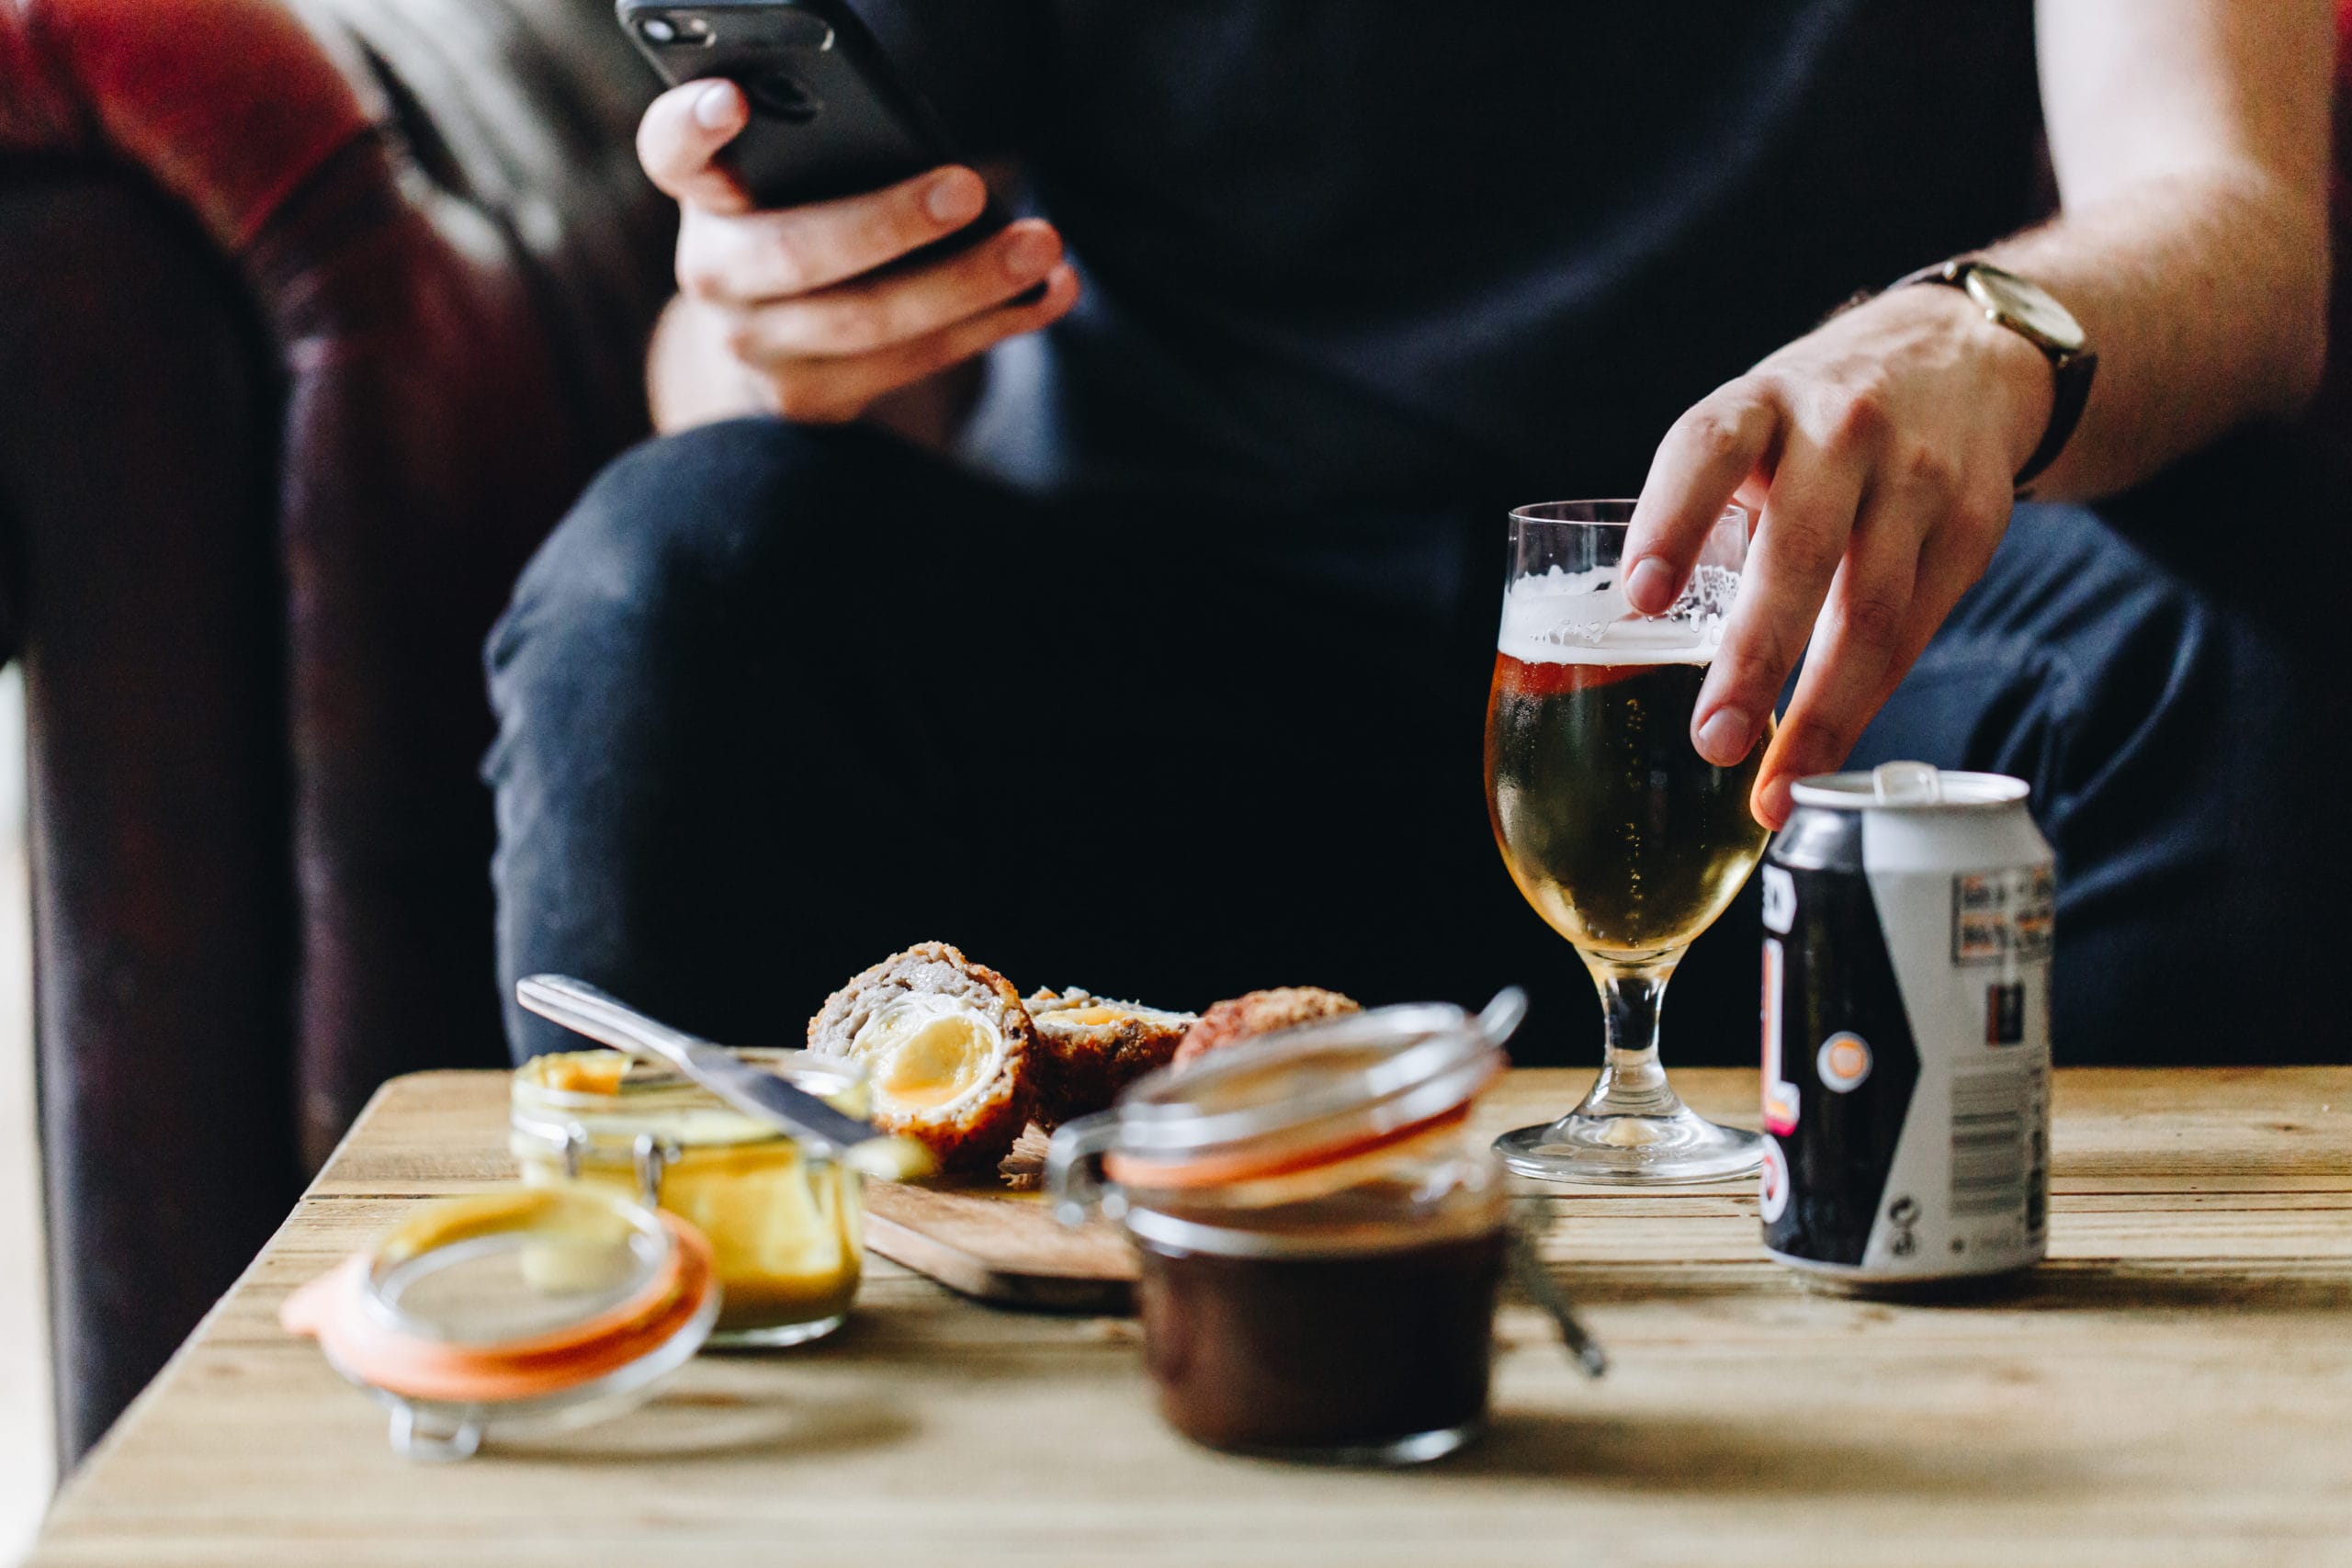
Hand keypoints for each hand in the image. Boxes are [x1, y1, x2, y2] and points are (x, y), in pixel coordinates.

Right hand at [638, 79, 1079, 423]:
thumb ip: (828, 150)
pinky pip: (912, 363)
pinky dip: (993, 325)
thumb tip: (936, 162)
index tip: (732, 100)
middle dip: (890, 222)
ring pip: (867, 322)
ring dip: (968, 284)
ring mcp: (754, 348)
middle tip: (970, 188)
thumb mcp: (795, 174)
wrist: (770, 332)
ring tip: (1042, 246)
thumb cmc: (803, 214)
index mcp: (702, 191)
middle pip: (797, 253)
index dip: (692, 127)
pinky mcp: (808, 401)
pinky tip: (1050, 291)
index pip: (670, 150)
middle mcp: (710, 274)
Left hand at [1622, 283, 2054, 829]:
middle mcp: (1841, 430)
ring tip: (1775, 785)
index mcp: (1761, 402)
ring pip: (1870, 609)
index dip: (1671, 520)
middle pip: (1798, 551)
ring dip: (1822, 710)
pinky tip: (1830, 748)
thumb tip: (1627, 641)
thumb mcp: (1752, 426)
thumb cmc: (1815, 422)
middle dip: (1754, 657)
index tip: (1640, 596)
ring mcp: (1918, 476)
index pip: (1707, 450)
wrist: (1961, 356)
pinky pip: (1916, 629)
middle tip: (1712, 741)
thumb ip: (1704, 512)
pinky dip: (1870, 697)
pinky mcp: (1973, 525)